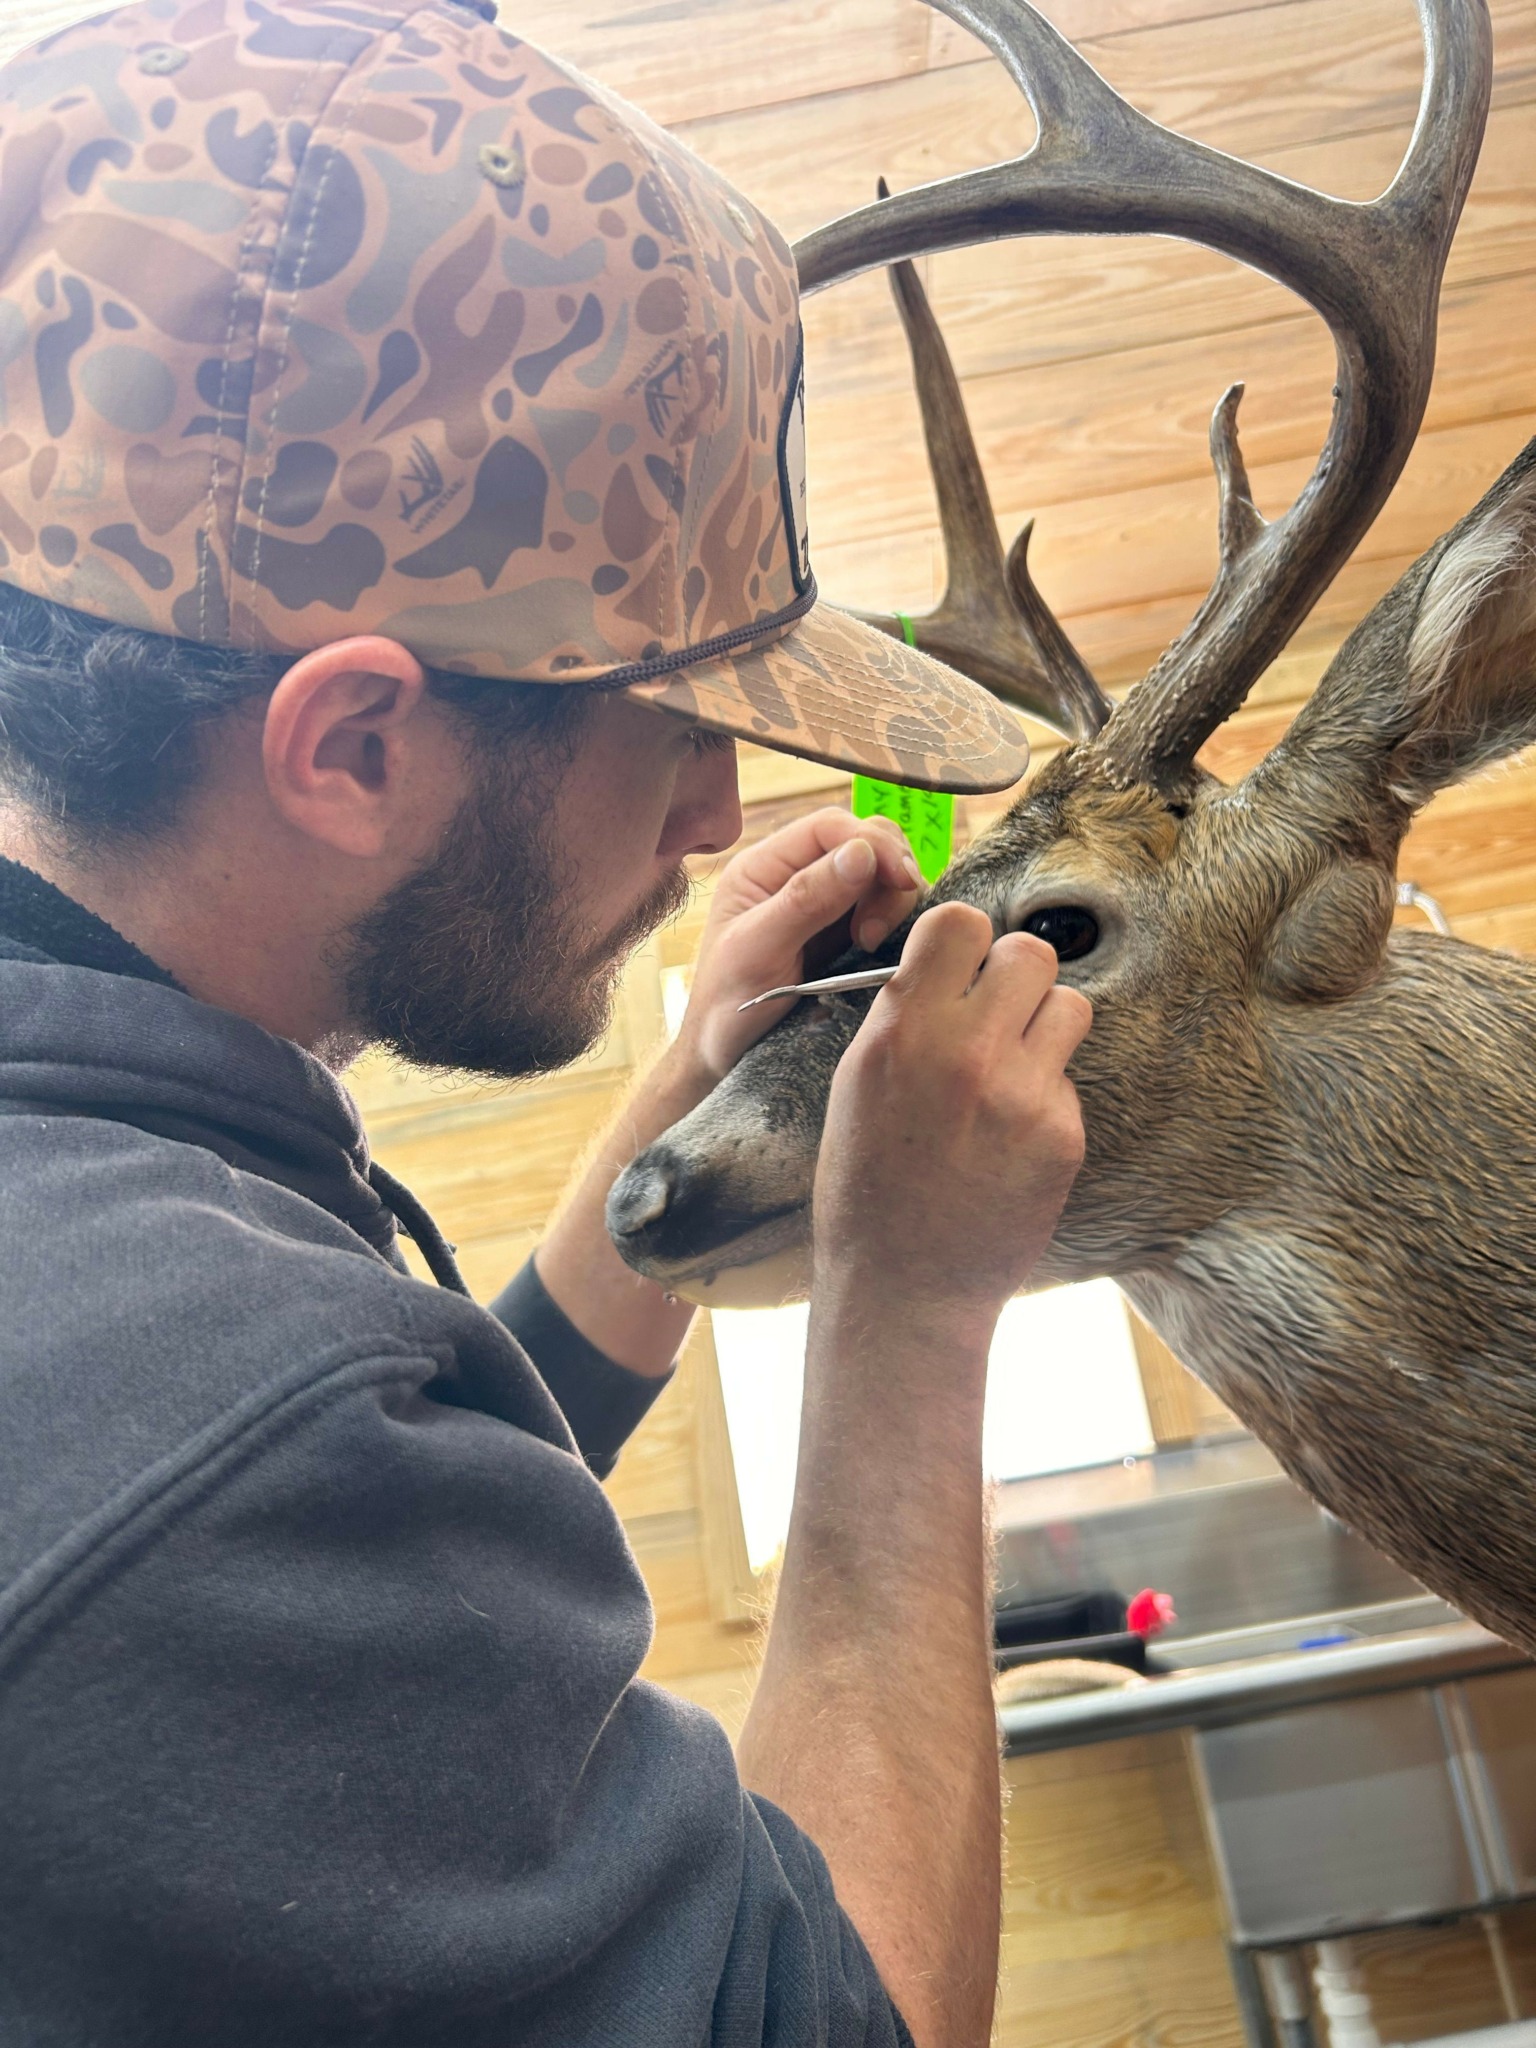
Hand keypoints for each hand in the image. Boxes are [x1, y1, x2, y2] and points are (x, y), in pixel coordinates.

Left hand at [675, 806, 922, 1083]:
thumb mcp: (758, 951)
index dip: (872, 843)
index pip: (830, 826)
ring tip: (872, 943)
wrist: (725, 1059)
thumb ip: (805, 899)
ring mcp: (822, 904)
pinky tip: (881, 950)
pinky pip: (884, 909)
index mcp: (763, 866)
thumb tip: (861, 852)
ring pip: (880, 874)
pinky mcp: (843, 934)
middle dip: (887, 872)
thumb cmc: (728, 1008)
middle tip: (877, 929)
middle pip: (865, 841)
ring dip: (893, 900)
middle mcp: (794, 876)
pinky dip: (896, 920)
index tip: (900, 881)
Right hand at [812, 902, 1090, 1336]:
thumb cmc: (866, 1184)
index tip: (961, 972)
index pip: (963, 922)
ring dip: (1044, 1028)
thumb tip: (950, 967)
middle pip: (1031, 953)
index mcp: (902, 1029)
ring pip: (1069, 1006)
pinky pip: (1069, 1079)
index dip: (966, 944)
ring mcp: (1021, 1092)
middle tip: (996, 1018)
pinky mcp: (1061, 1134)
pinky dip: (1046, 1097)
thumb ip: (904, 1016)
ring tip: (1012, 1070)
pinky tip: (1012, 1137)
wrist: (902, 1285)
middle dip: (1015, 980)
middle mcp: (965, 1050)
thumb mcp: (857, 1083)